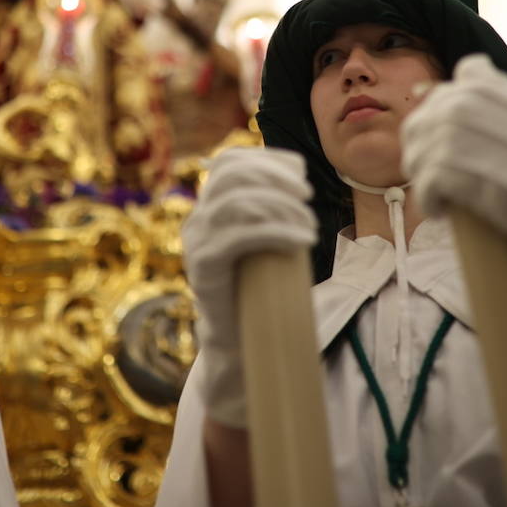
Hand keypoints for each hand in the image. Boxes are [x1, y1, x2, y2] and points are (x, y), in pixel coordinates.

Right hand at [181, 146, 317, 425]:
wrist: (241, 348)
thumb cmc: (260, 294)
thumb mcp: (267, 244)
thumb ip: (271, 214)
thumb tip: (298, 184)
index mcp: (210, 210)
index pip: (228, 163)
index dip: (265, 159)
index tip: (301, 170)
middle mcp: (196, 222)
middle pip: (228, 175)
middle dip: (273, 175)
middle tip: (309, 193)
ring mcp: (196, 246)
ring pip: (232, 203)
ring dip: (279, 204)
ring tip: (310, 223)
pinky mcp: (204, 270)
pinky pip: (235, 237)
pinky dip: (275, 230)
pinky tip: (303, 238)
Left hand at [402, 54, 506, 320]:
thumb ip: (496, 123)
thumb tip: (436, 91)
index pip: (474, 73)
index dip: (436, 99)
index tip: (428, 135)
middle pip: (454, 105)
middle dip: (420, 134)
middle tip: (417, 168)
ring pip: (449, 139)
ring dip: (422, 167)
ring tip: (429, 193)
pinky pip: (455, 177)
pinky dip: (432, 193)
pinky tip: (438, 211)